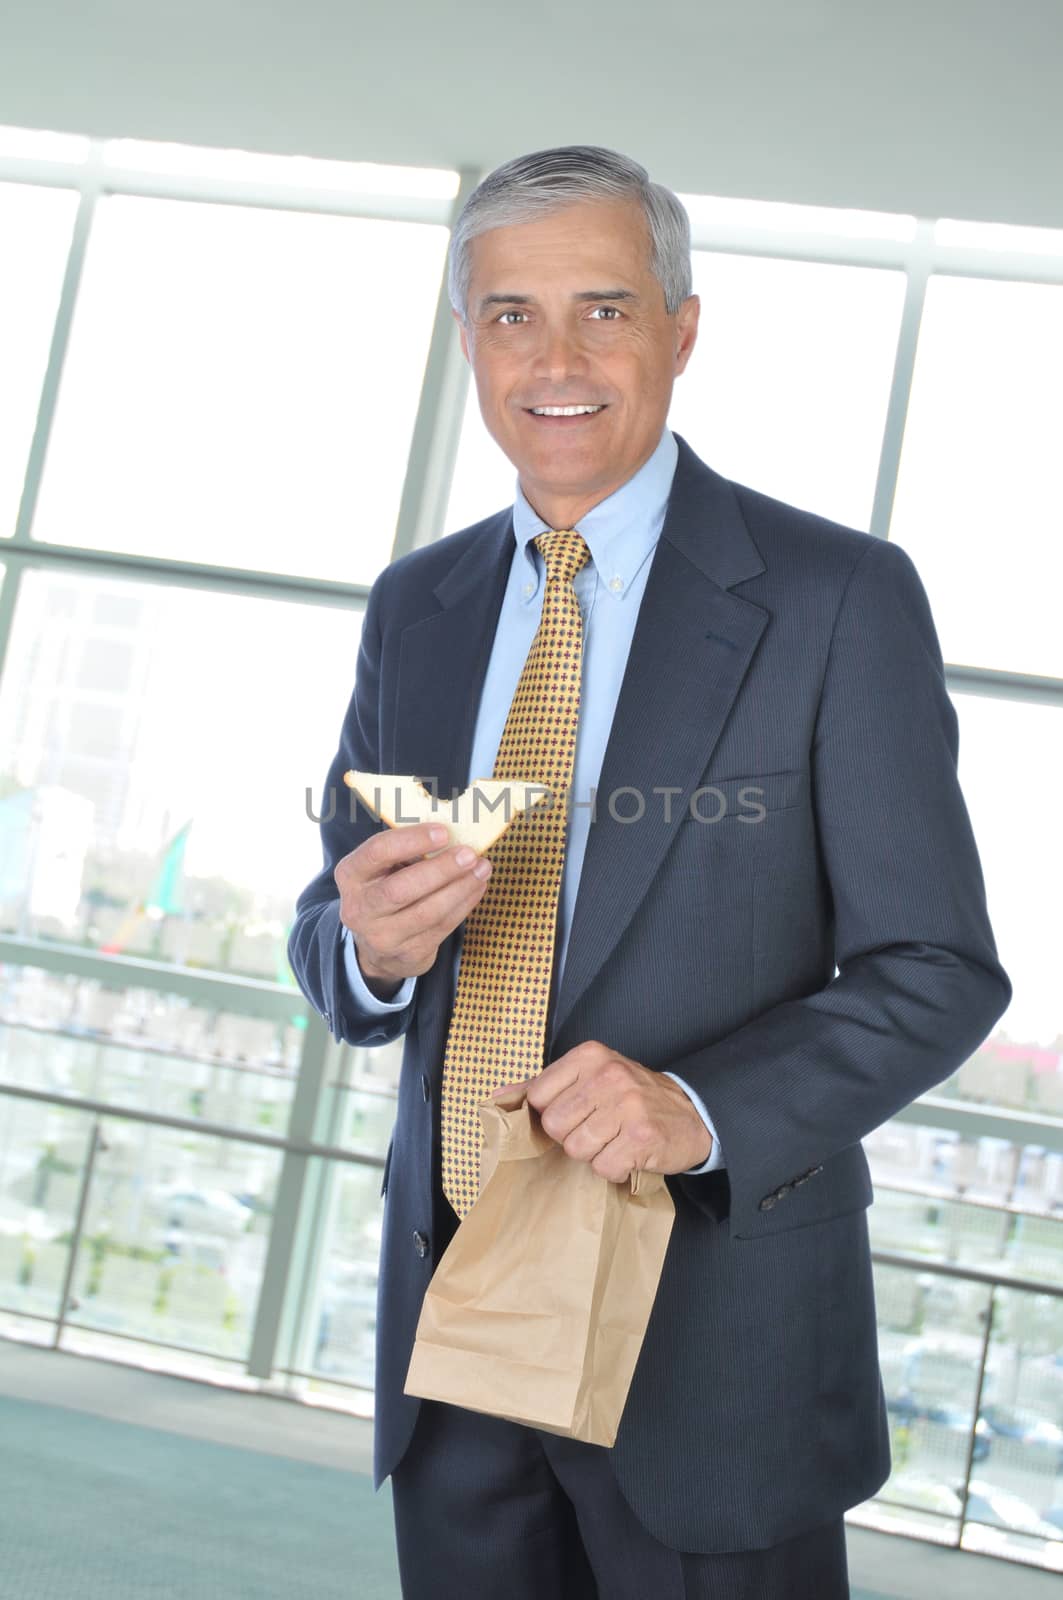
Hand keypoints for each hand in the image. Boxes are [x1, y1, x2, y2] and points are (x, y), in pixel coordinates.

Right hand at [335, 821, 491, 995]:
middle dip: (441, 870)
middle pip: (401, 889)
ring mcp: (383, 936)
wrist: (377, 947)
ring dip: (460, 888)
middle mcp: (360, 908)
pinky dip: (464, 904)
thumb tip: (452, 833)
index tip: (443, 832)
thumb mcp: (381, 868)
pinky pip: (442, 927)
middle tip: (469, 854)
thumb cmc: (385, 890)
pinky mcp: (408, 953)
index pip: (377, 852)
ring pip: (427, 912)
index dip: (412, 840)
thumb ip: (406, 851)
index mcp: (350, 875)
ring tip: (481, 868)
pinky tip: (477, 886)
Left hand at [494, 1040, 711, 1182]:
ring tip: (615, 1140)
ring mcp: (626, 1105)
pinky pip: (603, 1168)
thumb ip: (544, 1085)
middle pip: (554, 1126)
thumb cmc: (634, 1097)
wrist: (693, 1113)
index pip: (538, 1096)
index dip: (553, 1114)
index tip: (576, 1114)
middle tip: (600, 1129)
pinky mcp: (641, 1137)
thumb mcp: (591, 1077)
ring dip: (594, 1154)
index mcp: (590, 1056)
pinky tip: (630, 1154)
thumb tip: (498, 1097)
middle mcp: (608, 1075)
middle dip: (572, 1137)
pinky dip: (615, 1169)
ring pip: (576, 1149)